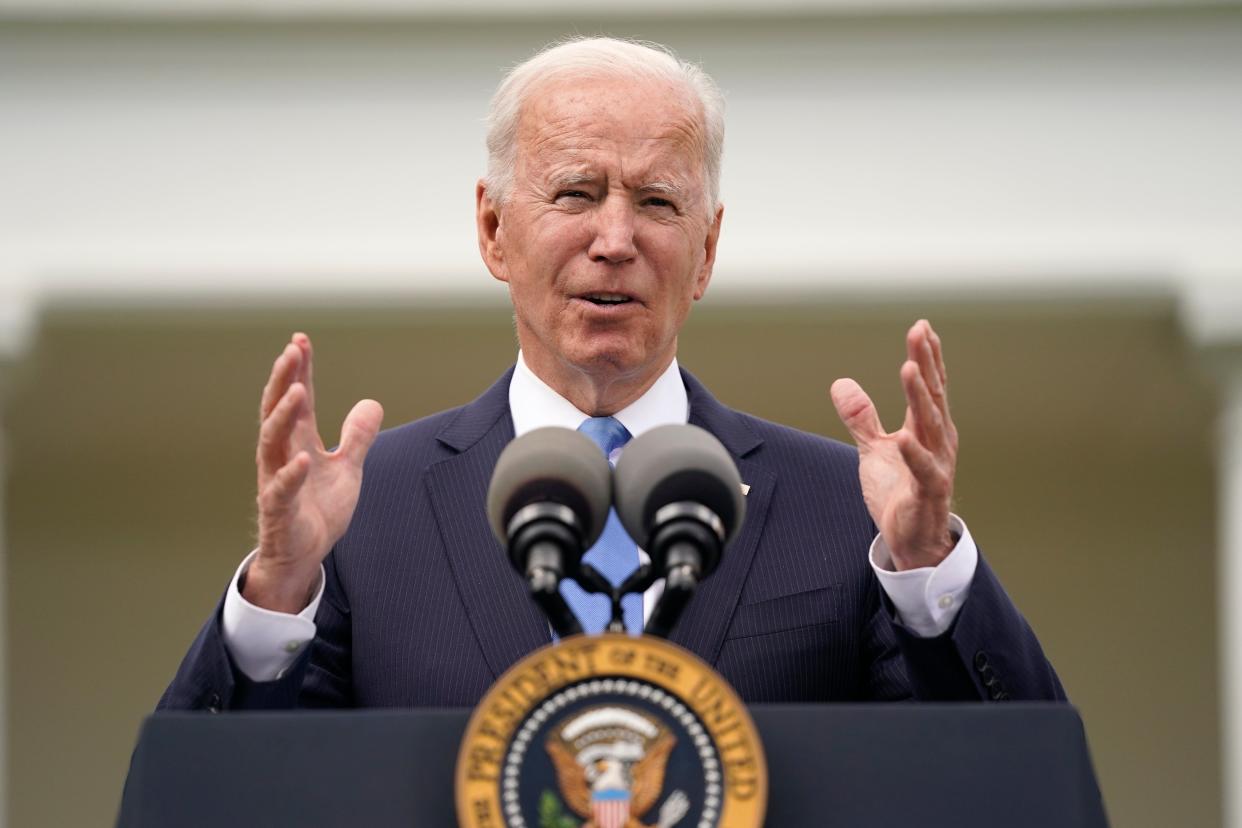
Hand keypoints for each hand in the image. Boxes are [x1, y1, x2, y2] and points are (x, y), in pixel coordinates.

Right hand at [245, 333, 383, 611]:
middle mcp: (282, 455)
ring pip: (272, 442)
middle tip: (291, 351)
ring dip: (283, 416)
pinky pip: (281, 490)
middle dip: (283, 380)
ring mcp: (277, 481)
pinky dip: (292, 474)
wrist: (303, 555)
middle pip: (277, 410)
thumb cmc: (317, 510)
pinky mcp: (279, 510)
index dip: (299, 371)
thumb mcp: (347, 469)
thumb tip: (371, 403)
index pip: (298, 400)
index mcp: (298, 443)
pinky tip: (303, 458)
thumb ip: (357, 437)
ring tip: (296, 391)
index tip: (300, 341)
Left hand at [830, 320, 956, 569]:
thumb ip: (861, 417)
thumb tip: (840, 384)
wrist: (912, 540)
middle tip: (920, 332)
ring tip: (909, 369)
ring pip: (930, 426)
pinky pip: (923, 470)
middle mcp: (938, 442)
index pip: (928, 387)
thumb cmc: (900, 492)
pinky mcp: (928, 492)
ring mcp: (936, 465)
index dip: (926, 357)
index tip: (921, 328)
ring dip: (920, 398)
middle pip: (932, 396)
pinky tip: (905, 437)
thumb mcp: (874, 449)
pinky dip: (915, 453)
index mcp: (927, 429)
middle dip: (926, 364)